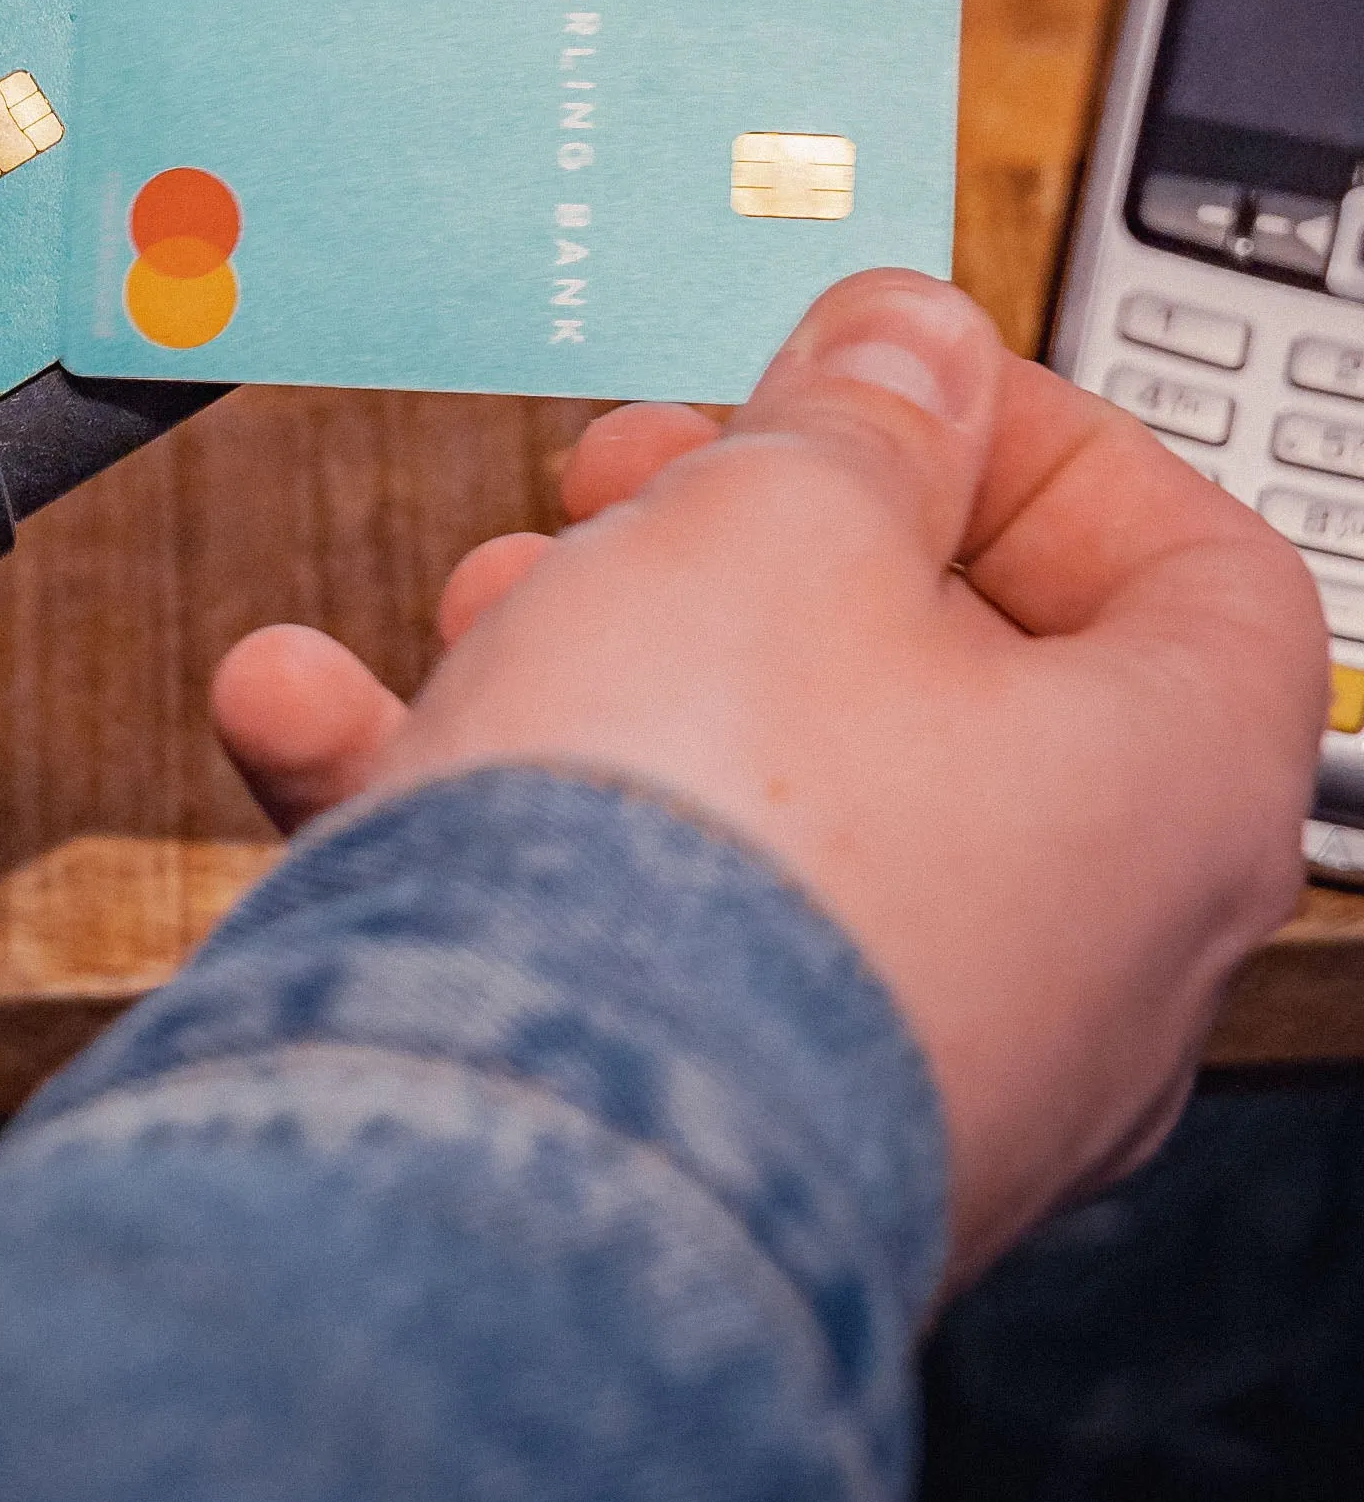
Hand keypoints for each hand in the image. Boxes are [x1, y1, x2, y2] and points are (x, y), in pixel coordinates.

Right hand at [211, 270, 1322, 1283]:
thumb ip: (859, 408)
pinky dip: (467, 805)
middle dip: (748, 536)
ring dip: (588, 655)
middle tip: (639, 472)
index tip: (875, 385)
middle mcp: (1057, 954)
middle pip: (927, 674)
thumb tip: (909, 343)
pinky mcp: (695, 1114)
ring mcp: (874, 1051)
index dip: (1033, 437)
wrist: (498, 1158)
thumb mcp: (780, 519)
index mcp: (1160, 793)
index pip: (1191, 568)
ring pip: (735, 793)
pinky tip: (311, 711)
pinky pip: (594, 924)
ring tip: (480, 596)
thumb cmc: (703, 858)